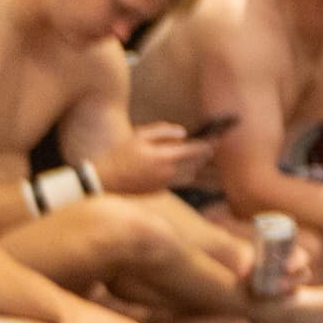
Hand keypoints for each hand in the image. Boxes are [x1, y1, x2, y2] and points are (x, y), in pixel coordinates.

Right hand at [100, 125, 216, 193]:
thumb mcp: (138, 136)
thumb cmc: (120, 154)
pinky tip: (184, 165)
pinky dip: (186, 173)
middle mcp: (169, 172)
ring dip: (196, 165)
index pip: (195, 150)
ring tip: (199, 155)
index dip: (208, 144)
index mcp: (164, 157)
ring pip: (191, 174)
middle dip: (206, 154)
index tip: (216, 138)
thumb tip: (183, 132)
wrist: (106, 180)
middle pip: (197, 163)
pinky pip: (181, 181)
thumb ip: (162, 131)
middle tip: (213, 145)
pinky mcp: (161, 190)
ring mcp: (166, 183)